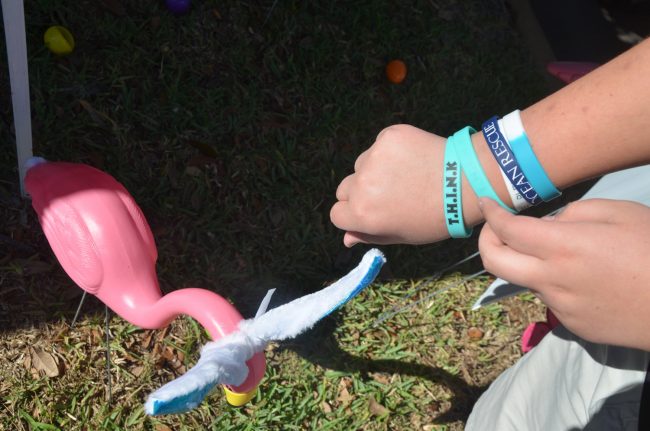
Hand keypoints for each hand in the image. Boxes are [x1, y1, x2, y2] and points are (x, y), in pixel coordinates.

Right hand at [330, 125, 478, 245]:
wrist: (466, 182)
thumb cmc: (436, 217)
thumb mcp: (402, 235)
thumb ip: (370, 236)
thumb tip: (346, 239)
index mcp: (362, 214)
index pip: (337, 214)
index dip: (353, 216)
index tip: (371, 213)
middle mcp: (362, 185)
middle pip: (345, 189)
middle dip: (359, 194)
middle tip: (389, 196)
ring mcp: (373, 158)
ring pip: (361, 166)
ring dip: (374, 171)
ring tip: (404, 177)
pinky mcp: (387, 137)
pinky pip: (378, 147)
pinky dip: (389, 153)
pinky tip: (411, 161)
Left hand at [478, 197, 649, 349]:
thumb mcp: (620, 213)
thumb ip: (574, 213)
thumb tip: (547, 223)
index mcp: (563, 247)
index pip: (507, 230)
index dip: (491, 214)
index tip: (487, 203)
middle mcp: (552, 279)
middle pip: (494, 264)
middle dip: (486, 242)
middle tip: (496, 230)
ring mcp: (560, 307)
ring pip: (528, 280)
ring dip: (533, 263)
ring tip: (573, 254)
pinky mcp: (573, 326)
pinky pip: (553, 299)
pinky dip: (558, 283)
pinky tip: (591, 280)